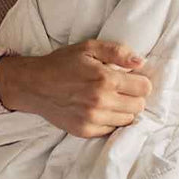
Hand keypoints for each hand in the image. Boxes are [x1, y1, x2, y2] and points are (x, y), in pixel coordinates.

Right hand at [0, 39, 151, 137]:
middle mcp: (101, 102)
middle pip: (139, 106)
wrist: (34, 85)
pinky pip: (111, 130)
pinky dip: (110, 120)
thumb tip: (140, 62)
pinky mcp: (85, 131)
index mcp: (105, 79)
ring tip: (110, 98)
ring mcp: (93, 119)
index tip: (131, 79)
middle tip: (121, 89)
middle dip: (134, 96)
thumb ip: (117, 52)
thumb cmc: (62, 63)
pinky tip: (100, 109)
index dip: (140, 82)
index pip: (144, 88)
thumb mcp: (88, 47)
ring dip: (124, 109)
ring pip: (128, 120)